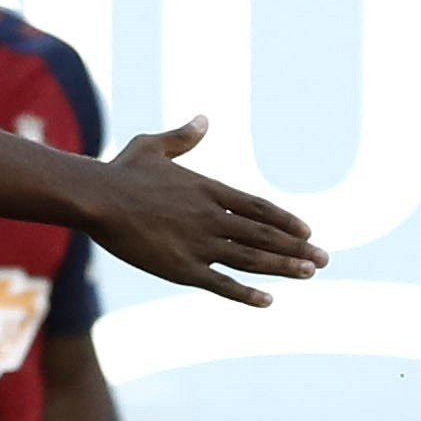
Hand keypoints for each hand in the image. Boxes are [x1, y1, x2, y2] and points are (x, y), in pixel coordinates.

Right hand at [86, 116, 323, 305]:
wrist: (97, 198)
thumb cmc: (120, 172)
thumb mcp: (153, 147)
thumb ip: (183, 137)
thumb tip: (203, 120)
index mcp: (209, 190)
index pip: (260, 208)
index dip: (286, 221)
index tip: (307, 232)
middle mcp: (212, 218)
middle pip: (265, 235)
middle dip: (297, 248)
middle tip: (323, 259)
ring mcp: (199, 244)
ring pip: (252, 259)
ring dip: (284, 267)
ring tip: (309, 273)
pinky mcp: (181, 268)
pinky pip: (221, 284)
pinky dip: (246, 293)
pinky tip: (268, 300)